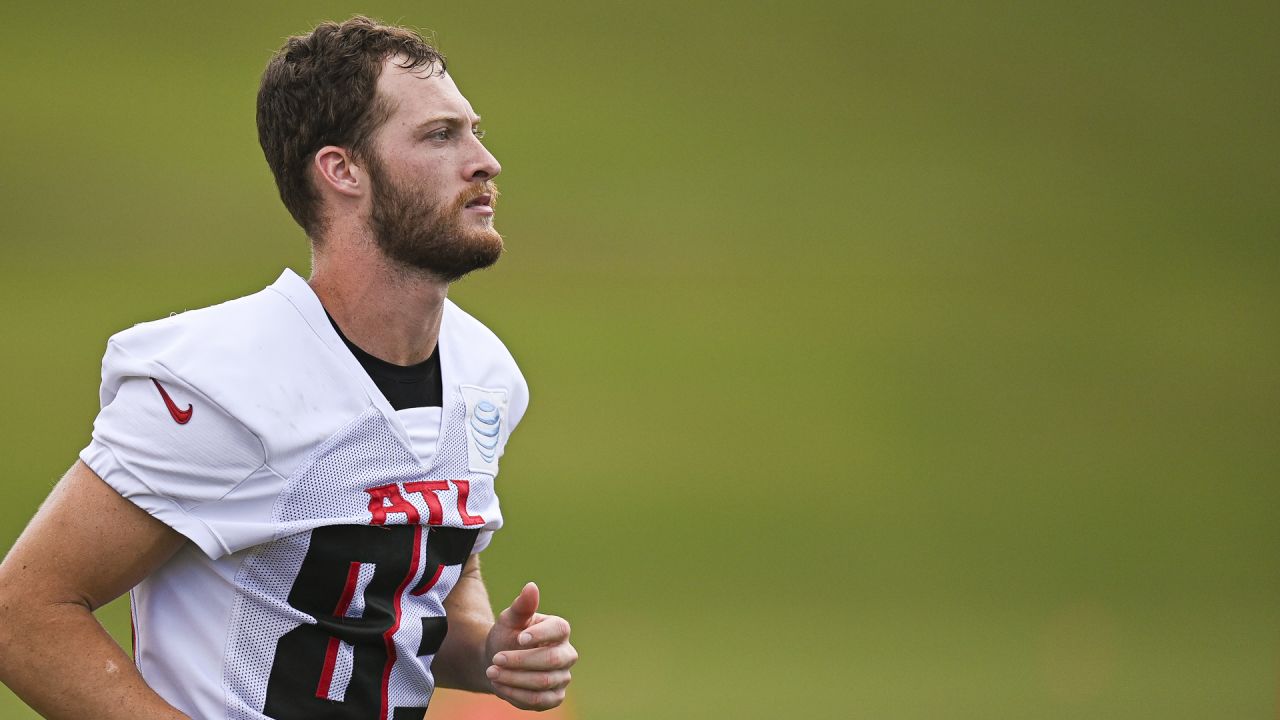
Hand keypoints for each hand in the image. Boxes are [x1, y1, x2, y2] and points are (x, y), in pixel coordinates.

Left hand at [484, 582, 576, 710]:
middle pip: (551, 660)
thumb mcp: (509, 619)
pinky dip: (516, 694)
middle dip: (520, 661)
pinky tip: (499, 686)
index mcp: (559, 630)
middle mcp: (567, 654)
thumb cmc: (507, 636)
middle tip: (496, 659)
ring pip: (543, 683)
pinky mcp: (554, 697)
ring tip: (492, 673)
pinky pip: (539, 701)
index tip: (518, 638)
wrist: (498, 663)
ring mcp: (563, 677)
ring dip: (514, 679)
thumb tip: (531, 586)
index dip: (540, 635)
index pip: (559, 630)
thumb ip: (521, 606)